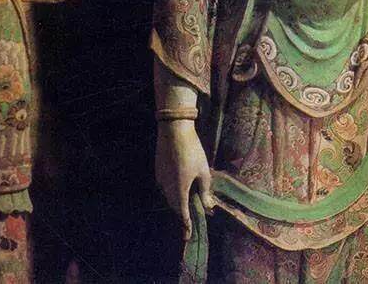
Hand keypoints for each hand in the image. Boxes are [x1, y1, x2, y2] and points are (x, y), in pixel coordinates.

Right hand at [155, 120, 213, 240]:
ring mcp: (160, 178)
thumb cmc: (192, 150)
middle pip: (175, 206)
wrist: (174, 130)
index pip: (183, 214)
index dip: (186, 226)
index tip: (187, 237)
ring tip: (188, 196)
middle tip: (192, 214)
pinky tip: (181, 180)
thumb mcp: (203, 170)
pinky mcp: (158, 169)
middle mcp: (167, 188)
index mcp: (179, 191)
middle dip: (183, 212)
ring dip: (177, 199)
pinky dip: (172, 188)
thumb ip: (205, 190)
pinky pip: (165, 185)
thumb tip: (208, 206)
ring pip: (169, 195)